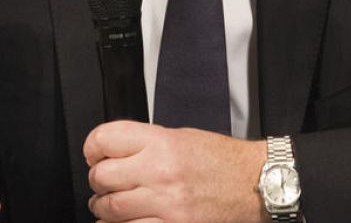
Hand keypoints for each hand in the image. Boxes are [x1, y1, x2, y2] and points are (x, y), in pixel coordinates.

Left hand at [84, 121, 267, 222]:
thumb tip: (114, 154)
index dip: (93, 147)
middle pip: (102, 177)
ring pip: (111, 209)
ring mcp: (167, 204)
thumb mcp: (183, 137)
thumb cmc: (224, 161)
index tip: (94, 154)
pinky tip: (123, 222)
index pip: (105, 139)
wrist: (257, 184)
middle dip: (97, 181)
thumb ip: (147, 144)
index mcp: (163, 142)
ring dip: (103, 208)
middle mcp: (161, 172)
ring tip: (109, 204)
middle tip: (102, 182)